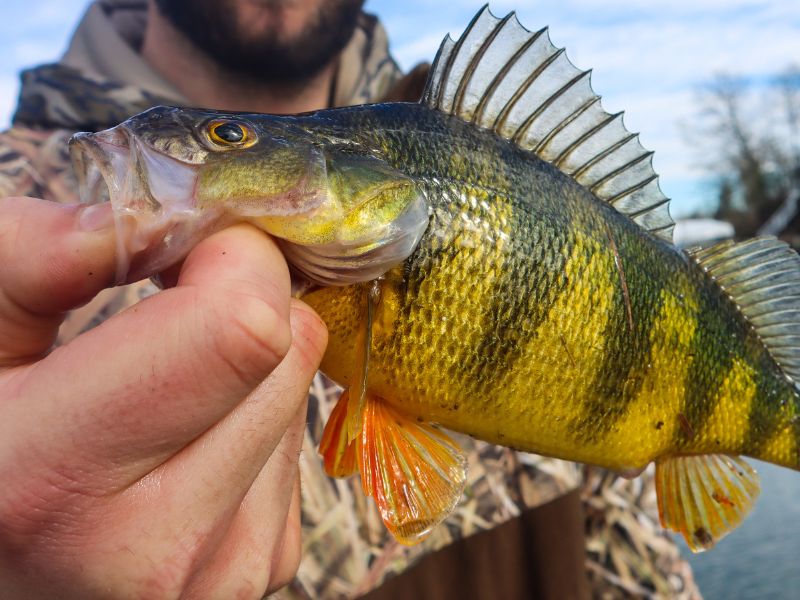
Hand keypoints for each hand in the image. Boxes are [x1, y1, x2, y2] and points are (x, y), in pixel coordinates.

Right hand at [0, 197, 326, 597]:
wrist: (4, 581)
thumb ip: (29, 263)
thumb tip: (150, 214)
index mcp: (55, 483)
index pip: (243, 329)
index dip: (229, 257)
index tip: (182, 245)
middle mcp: (160, 548)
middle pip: (288, 352)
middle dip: (242, 298)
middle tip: (172, 301)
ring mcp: (228, 572)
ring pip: (298, 394)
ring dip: (246, 364)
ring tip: (163, 387)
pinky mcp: (267, 567)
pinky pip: (295, 444)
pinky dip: (253, 417)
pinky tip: (184, 438)